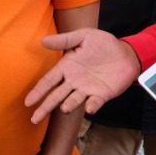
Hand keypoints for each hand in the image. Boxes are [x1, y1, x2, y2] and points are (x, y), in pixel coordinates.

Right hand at [23, 29, 139, 123]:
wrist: (127, 52)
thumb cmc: (104, 44)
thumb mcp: (84, 36)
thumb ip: (64, 40)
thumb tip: (42, 41)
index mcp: (67, 67)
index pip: (48, 81)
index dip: (38, 91)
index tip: (28, 101)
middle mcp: (74, 81)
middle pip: (56, 96)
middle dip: (45, 107)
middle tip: (34, 118)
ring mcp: (87, 89)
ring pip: (73, 100)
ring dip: (69, 105)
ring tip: (64, 109)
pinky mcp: (102, 94)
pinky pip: (95, 102)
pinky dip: (92, 106)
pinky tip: (89, 108)